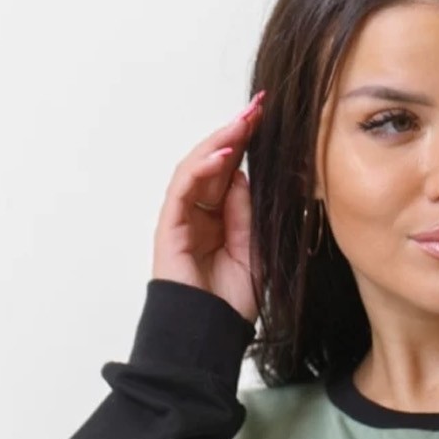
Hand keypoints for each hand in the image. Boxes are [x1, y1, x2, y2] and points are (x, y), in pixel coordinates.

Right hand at [151, 90, 266, 324]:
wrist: (211, 332)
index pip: (231, 170)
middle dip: (236, 132)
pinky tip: (222, 156)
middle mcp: (198, 212)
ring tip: (243, 123)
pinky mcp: (169, 226)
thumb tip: (244, 176)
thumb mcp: (253, 250)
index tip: (268, 118)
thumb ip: (247, 213)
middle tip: (259, 106)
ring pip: (196, 168)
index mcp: (219, 218)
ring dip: (219, 142)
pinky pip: (183, 189)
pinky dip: (201, 169)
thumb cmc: (231, 301)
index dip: (247, 144)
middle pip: (214, 161)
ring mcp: (181, 217)